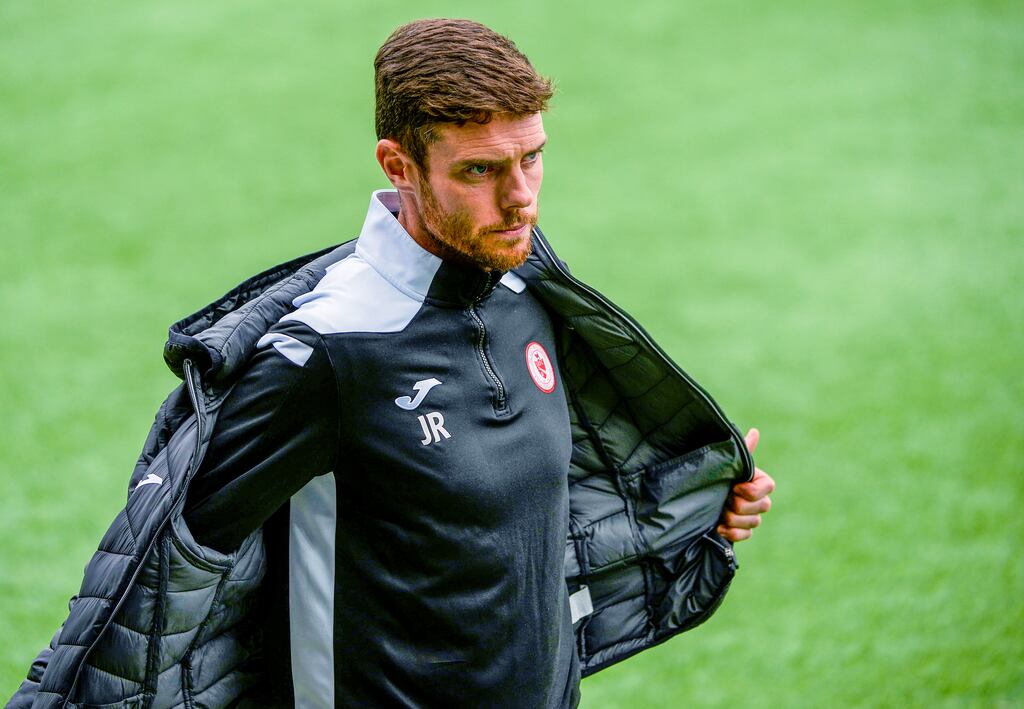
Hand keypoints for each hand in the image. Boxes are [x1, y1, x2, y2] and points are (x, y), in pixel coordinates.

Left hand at [717, 428, 774, 542]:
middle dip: (740, 504)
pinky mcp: (742, 531)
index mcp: (758, 481)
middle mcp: (759, 499)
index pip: (769, 487)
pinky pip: (746, 536)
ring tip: (718, 512)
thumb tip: (755, 432)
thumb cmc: (715, 474)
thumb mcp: (726, 462)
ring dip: (734, 518)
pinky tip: (719, 527)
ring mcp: (751, 517)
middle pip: (763, 507)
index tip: (735, 487)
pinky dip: (733, 533)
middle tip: (723, 499)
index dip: (752, 490)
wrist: (696, 494)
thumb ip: (742, 450)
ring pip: (754, 522)